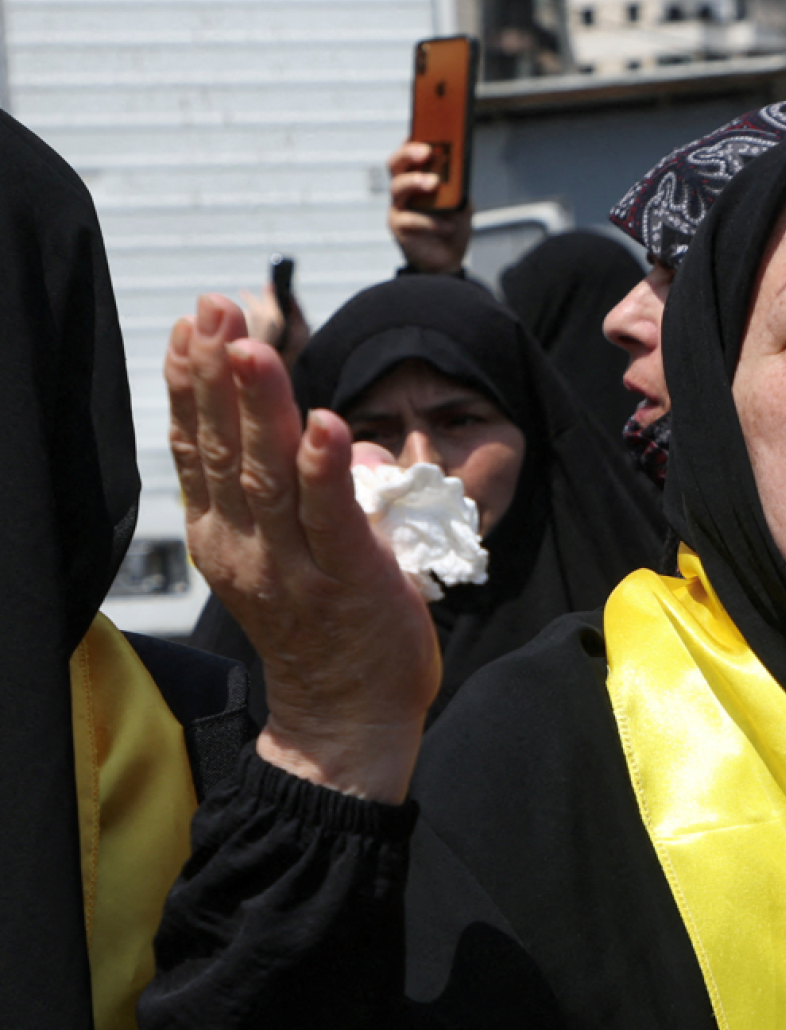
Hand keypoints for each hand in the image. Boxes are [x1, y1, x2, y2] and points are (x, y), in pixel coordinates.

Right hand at [168, 294, 438, 802]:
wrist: (347, 720)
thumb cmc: (331, 628)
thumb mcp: (297, 549)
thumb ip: (309, 488)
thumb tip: (333, 432)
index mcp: (225, 534)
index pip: (197, 446)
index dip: (192, 382)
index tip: (192, 322)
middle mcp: (246, 547)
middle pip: (224, 448)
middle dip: (217, 374)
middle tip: (215, 308)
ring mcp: (294, 567)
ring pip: (269, 476)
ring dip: (263, 408)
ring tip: (256, 348)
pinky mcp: (350, 582)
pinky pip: (333, 520)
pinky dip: (327, 470)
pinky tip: (325, 424)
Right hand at [387, 140, 471, 274]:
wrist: (449, 260)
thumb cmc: (453, 226)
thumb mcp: (462, 203)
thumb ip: (459, 187)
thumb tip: (460, 170)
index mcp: (417, 177)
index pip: (409, 153)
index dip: (412, 139)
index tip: (422, 129)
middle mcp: (404, 189)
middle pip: (396, 163)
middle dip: (408, 153)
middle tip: (426, 152)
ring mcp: (399, 206)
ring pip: (397, 186)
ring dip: (415, 181)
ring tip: (434, 183)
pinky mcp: (398, 226)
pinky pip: (410, 218)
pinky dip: (430, 221)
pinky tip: (446, 225)